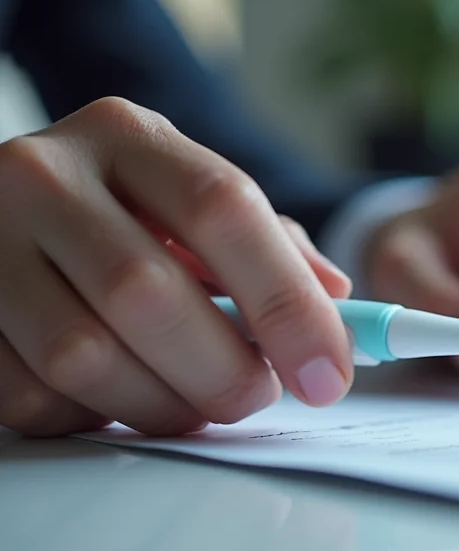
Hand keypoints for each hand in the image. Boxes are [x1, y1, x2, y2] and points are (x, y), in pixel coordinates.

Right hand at [0, 97, 353, 437]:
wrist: (3, 209)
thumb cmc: (125, 213)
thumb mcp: (192, 198)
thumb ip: (268, 244)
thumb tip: (335, 299)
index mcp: (128, 136)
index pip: (223, 210)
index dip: (286, 303)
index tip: (328, 373)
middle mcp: (44, 175)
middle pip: (149, 293)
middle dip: (223, 370)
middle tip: (257, 396)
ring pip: (84, 355)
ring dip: (163, 404)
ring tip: (196, 403)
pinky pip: (31, 395)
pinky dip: (93, 414)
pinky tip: (118, 393)